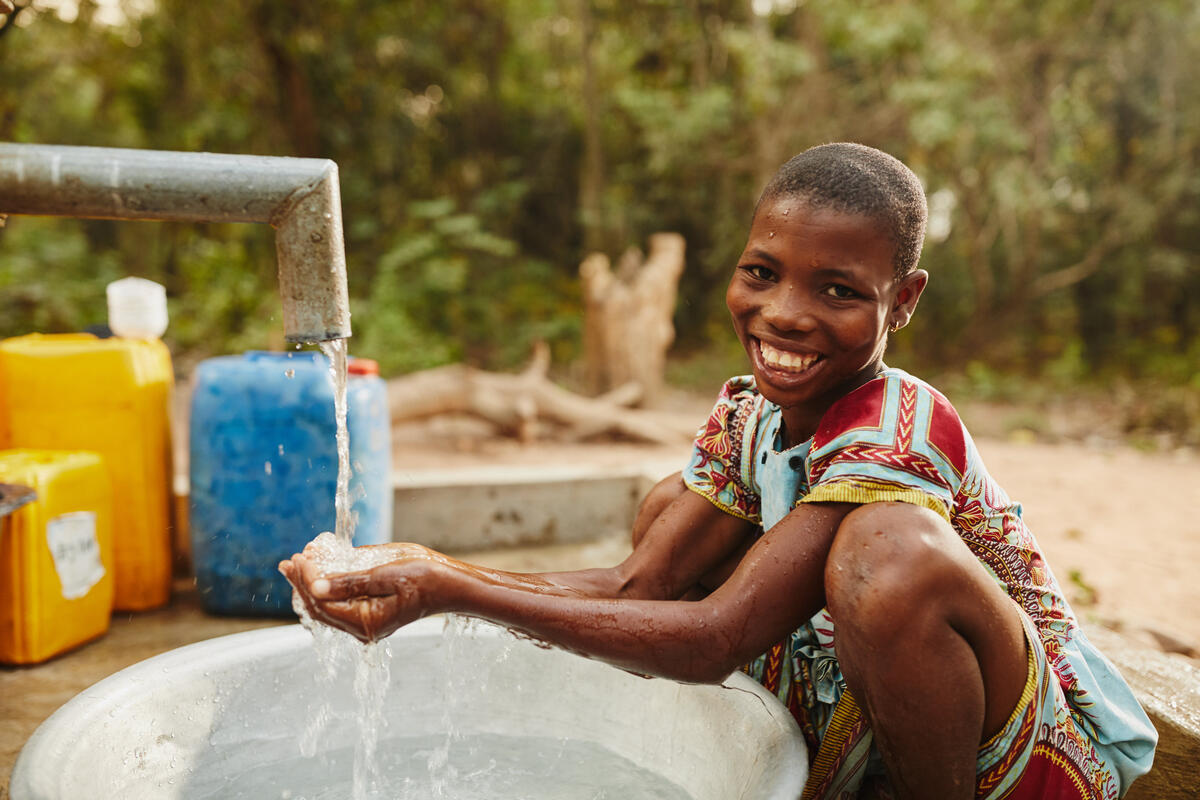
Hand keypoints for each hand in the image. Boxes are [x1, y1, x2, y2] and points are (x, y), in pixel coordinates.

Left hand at [279, 541, 450, 642]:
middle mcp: (362, 627)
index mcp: (366, 622)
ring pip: (327, 606)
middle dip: (302, 583)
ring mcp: (366, 621)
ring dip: (311, 584)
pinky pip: (340, 602)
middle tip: (288, 561)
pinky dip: (327, 585)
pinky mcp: (370, 611)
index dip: (307, 580)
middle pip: (320, 608)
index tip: (300, 557)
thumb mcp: (387, 574)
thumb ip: (351, 581)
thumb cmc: (426, 578)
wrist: (450, 585)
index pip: (323, 603)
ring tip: (297, 563)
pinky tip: (319, 568)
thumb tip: (316, 586)